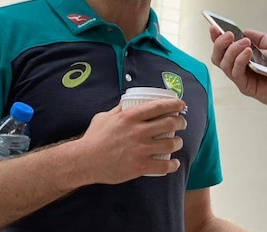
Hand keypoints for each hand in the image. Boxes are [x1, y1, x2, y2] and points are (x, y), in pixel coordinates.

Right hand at [72, 98, 187, 183]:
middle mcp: (138, 131)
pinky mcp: (140, 166)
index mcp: (130, 116)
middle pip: (170, 123)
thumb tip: (128, 101)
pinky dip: (172, 165)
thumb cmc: (93, 138)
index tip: (181, 105)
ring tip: (177, 142)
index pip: (159, 106)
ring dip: (178, 142)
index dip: (175, 104)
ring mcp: (140, 149)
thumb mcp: (105, 117)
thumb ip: (119, 109)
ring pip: (170, 143)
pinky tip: (174, 164)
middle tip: (182, 123)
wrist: (84, 161)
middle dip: (181, 122)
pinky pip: (163, 165)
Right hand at [209, 27, 266, 110]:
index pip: (225, 48)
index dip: (217, 38)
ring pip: (224, 65)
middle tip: (228, 35)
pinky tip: (248, 53)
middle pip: (219, 57)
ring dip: (232, 50)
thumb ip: (258, 38)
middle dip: (219, 44)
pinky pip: (236, 73)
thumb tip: (243, 31)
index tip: (214, 27)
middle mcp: (242, 68)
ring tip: (244, 43)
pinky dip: (239, 60)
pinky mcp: (247, 88)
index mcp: (246, 58)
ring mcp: (243, 78)